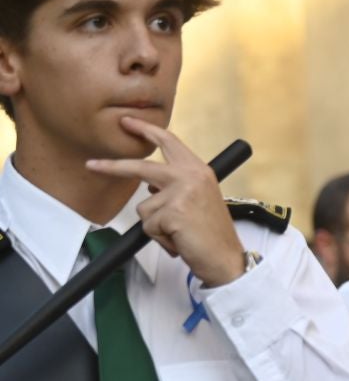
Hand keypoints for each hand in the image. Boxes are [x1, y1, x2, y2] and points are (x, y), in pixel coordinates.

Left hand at [85, 118, 245, 285]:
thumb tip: (149, 185)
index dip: (146, 129)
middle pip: (142, 167)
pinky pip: (149, 226)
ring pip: (145, 207)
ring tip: (178, 232)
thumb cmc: (212, 233)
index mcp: (199, 170)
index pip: (169, 142)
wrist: (225, 257)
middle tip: (91, 165)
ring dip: (155, 225)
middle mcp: (191, 176)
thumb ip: (177, 186)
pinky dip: (160, 237)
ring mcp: (182, 193)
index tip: (127, 122)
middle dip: (113, 167)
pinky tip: (178, 239)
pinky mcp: (173, 212)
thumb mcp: (199, 199)